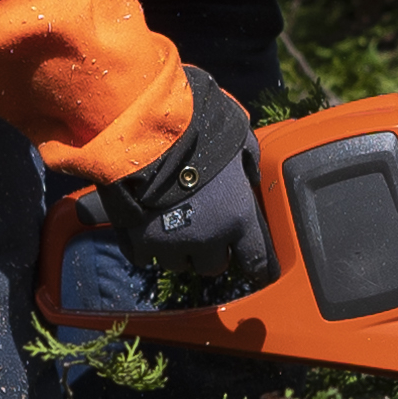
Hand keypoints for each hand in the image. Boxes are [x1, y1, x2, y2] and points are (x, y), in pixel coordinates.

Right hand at [100, 71, 275, 301]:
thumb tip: (252, 174)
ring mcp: (171, 243)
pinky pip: (144, 257)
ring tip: (173, 222)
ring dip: (179, 248)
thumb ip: (249, 163)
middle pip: (214, 266)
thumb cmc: (198, 128)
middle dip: (212, 250)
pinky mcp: (137, 241)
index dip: (259, 267)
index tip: (258, 270)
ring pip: (179, 264)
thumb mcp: (238, 139)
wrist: (144, 128)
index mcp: (238, 217)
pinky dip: (146, 246)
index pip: (257, 260)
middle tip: (206, 228)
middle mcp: (208, 238)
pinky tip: (147, 226)